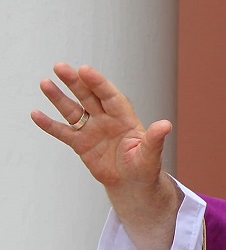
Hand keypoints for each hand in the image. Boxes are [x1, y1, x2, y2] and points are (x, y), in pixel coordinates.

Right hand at [31, 63, 170, 189]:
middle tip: (60, 66)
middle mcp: (106, 119)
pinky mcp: (81, 144)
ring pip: (73, 110)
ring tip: (45, 82)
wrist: (132, 183)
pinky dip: (49, 124)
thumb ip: (155, 139)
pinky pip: (63, 132)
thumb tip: (166, 125)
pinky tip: (35, 113)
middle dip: (75, 82)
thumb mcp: (150, 154)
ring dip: (58, 97)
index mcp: (124, 118)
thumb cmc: (145, 166)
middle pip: (88, 96)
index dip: (98, 83)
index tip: (85, 70)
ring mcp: (92, 130)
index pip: (109, 95)